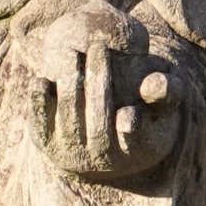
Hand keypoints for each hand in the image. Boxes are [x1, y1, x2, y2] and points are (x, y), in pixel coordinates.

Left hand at [21, 3, 170, 177]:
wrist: (102, 150)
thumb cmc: (143, 118)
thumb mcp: (163, 107)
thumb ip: (167, 93)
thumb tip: (155, 82)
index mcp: (137, 151)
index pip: (134, 140)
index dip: (131, 128)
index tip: (128, 111)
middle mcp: (102, 158)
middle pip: (99, 122)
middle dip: (100, 82)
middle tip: (99, 47)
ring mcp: (71, 153)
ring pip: (69, 119)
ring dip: (70, 85)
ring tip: (72, 53)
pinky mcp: (45, 145)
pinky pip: (39, 124)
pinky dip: (39, 103)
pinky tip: (40, 80)